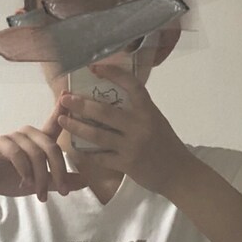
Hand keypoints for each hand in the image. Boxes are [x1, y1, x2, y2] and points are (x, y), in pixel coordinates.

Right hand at [0, 100, 86, 201]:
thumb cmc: (10, 178)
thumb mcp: (39, 183)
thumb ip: (59, 180)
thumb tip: (85, 181)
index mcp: (39, 140)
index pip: (54, 123)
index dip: (62, 109)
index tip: (69, 94)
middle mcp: (28, 134)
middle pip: (51, 147)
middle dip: (59, 171)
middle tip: (63, 192)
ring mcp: (14, 136)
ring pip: (36, 154)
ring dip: (40, 177)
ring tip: (40, 195)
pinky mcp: (1, 143)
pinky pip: (18, 154)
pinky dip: (25, 170)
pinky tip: (25, 183)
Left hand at [57, 65, 191, 197]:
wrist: (178, 173)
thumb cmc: (166, 145)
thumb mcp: (156, 120)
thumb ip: (137, 111)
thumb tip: (113, 100)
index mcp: (148, 110)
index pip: (130, 85)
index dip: (112, 74)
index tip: (94, 68)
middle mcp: (139, 125)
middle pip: (104, 112)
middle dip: (81, 104)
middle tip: (65, 99)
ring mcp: (132, 145)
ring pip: (98, 135)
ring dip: (77, 127)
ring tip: (63, 120)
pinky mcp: (127, 164)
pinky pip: (101, 157)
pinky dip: (87, 152)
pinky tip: (75, 147)